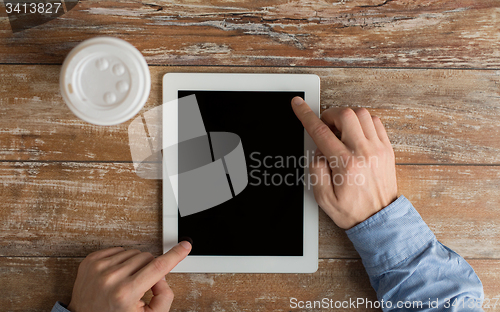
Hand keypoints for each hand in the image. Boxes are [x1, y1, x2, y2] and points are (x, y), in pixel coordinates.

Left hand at [67, 242, 191, 311]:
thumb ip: (164, 297)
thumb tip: (162, 275)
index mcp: (126, 293)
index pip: (158, 267)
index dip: (175, 255)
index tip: (185, 245)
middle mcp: (111, 278)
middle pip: (147, 257)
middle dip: (149, 268)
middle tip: (142, 285)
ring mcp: (98, 268)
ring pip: (133, 252)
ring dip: (135, 264)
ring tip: (126, 281)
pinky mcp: (90, 261)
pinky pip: (118, 250)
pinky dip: (121, 260)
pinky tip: (117, 274)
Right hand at [291, 96, 397, 228]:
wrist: (379, 220)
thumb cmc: (353, 210)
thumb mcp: (323, 198)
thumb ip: (315, 170)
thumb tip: (317, 151)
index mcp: (346, 164)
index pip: (321, 132)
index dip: (306, 115)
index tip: (298, 105)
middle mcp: (364, 153)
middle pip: (346, 115)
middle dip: (330, 115)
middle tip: (326, 127)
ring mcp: (378, 149)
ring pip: (362, 114)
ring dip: (348, 117)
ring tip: (341, 131)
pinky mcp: (387, 150)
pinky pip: (376, 122)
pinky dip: (363, 122)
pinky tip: (356, 133)